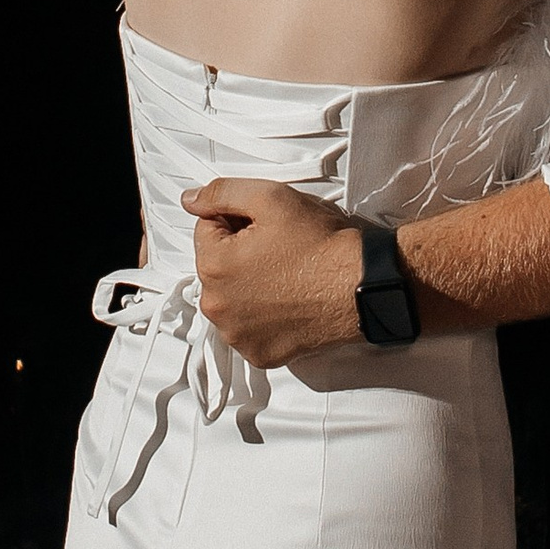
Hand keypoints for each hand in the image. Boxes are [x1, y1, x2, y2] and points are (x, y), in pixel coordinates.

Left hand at [183, 178, 363, 367]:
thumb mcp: (269, 197)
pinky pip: (248, 327)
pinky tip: (287, 301)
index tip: (266, 226)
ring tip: (285, 275)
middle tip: (278, 248)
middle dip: (239, 253)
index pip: (207, 229)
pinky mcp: (259, 354)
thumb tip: (189, 200)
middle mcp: (218, 307)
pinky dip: (262, 315)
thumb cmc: (319, 244)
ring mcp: (237, 336)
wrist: (360, 284)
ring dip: (248, 285)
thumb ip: (221, 193)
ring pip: (231, 297)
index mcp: (213, 266)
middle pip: (216, 266)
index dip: (237, 220)